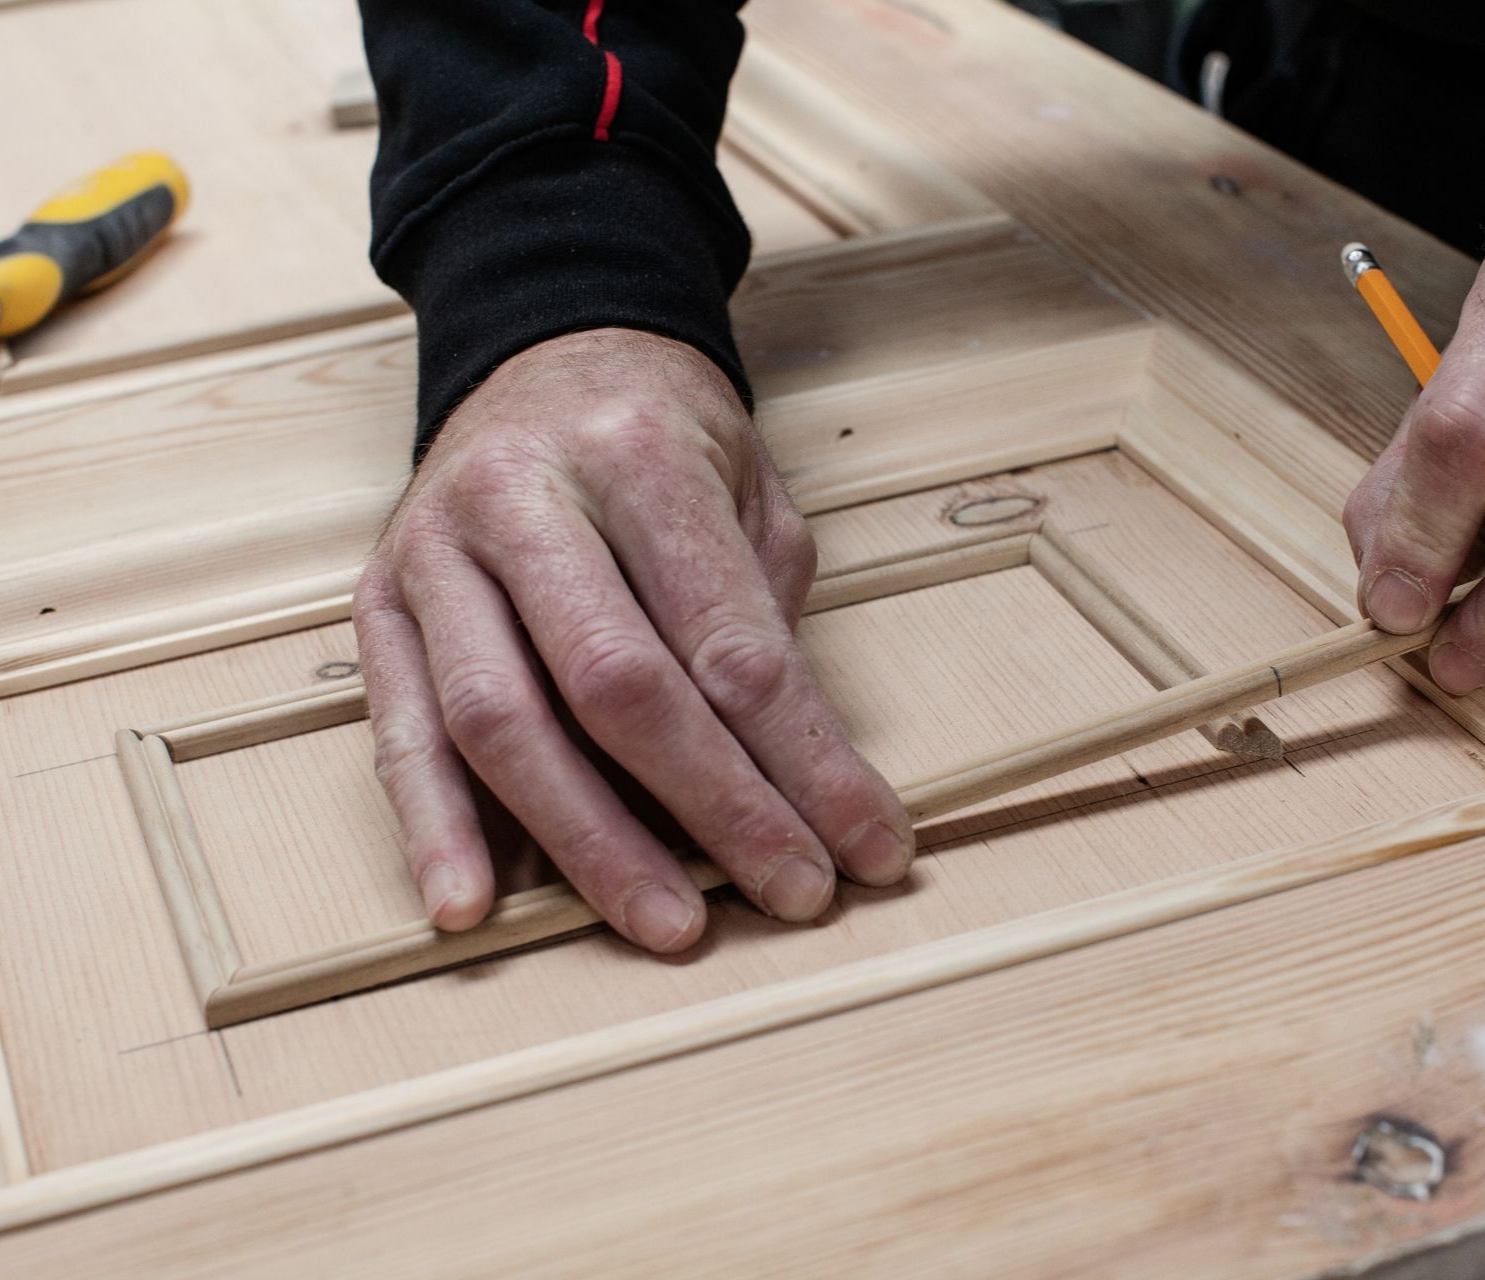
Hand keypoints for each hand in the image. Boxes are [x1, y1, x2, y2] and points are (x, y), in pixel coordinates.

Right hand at [353, 329, 913, 951]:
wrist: (543, 353)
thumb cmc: (664, 439)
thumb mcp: (750, 492)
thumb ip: (763, 617)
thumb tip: (794, 777)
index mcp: (638, 457)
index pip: (728, 639)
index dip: (804, 758)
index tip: (870, 845)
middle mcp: (522, 498)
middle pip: (617, 683)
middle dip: (714, 806)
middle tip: (790, 893)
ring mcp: (433, 552)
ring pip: (501, 719)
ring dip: (588, 842)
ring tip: (664, 927)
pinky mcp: (378, 603)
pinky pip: (399, 730)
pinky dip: (435, 826)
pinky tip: (473, 907)